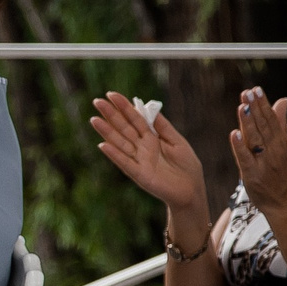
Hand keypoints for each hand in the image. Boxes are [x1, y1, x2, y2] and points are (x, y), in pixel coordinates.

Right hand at [90, 91, 208, 220]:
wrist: (192, 190)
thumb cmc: (187, 167)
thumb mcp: (177, 141)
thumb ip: (162, 126)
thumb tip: (148, 108)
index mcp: (151, 138)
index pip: (135, 119)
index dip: (124, 107)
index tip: (112, 95)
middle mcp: (141, 147)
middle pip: (124, 128)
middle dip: (111, 115)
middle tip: (97, 102)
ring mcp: (138, 160)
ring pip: (120, 143)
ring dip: (106, 132)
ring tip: (94, 119)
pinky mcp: (139, 175)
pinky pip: (125, 163)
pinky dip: (114, 154)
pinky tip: (103, 145)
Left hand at [229, 89, 286, 214]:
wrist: (285, 202)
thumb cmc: (281, 173)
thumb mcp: (283, 146)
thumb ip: (280, 123)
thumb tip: (282, 100)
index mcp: (281, 142)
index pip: (271, 120)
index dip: (263, 104)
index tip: (255, 89)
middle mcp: (274, 150)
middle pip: (264, 126)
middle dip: (256, 108)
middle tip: (248, 92)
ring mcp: (264, 162)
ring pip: (255, 139)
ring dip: (249, 122)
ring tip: (242, 106)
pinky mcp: (253, 174)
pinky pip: (245, 158)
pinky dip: (240, 146)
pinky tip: (234, 134)